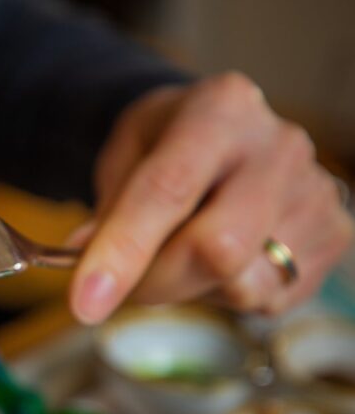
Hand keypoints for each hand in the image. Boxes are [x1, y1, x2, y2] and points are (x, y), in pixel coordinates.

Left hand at [68, 72, 352, 323]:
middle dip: (155, 282)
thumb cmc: (163, 144)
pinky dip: (226, 293)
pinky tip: (221, 257)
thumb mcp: (122, 155)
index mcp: (220, 108)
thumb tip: (85, 259)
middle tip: (121, 283)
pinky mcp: (332, 234)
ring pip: (242, 284)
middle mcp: (279, 145)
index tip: (83, 305)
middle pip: (217, 247)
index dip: (122, 252)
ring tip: (182, 250)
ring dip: (192, 287)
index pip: (167, 189)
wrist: (220, 131)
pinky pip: (268, 300)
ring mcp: (314, 191)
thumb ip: (106, 208)